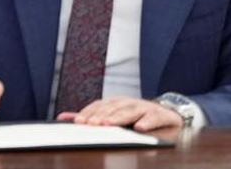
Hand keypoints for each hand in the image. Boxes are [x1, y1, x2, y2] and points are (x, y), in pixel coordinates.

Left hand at [57, 96, 182, 131]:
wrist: (167, 114)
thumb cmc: (136, 117)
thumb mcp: (113, 117)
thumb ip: (90, 117)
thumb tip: (63, 117)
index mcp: (115, 103)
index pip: (99, 106)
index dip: (89, 113)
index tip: (79, 122)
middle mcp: (128, 102)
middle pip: (113, 108)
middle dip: (101, 116)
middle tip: (91, 124)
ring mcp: (144, 107)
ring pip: (130, 111)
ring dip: (119, 117)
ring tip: (109, 124)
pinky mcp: (161, 115)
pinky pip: (153, 117)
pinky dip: (147, 122)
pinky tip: (140, 128)